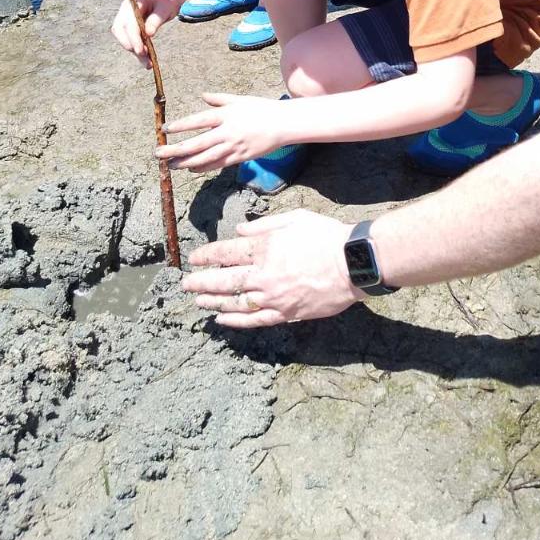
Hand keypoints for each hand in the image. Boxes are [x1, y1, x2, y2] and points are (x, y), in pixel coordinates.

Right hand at [110, 0, 180, 66]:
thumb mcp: (166, 8)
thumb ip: (156, 19)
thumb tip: (148, 34)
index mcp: (133, 0)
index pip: (128, 22)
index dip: (133, 37)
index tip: (141, 51)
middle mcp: (125, 9)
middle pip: (120, 30)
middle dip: (131, 46)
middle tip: (145, 59)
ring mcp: (126, 17)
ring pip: (124, 37)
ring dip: (134, 51)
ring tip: (148, 64)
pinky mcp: (130, 26)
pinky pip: (130, 39)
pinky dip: (137, 50)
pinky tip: (147, 61)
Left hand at [159, 92, 288, 171]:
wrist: (283, 124)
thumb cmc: (261, 109)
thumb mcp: (239, 100)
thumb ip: (219, 99)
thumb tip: (202, 96)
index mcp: (226, 115)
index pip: (198, 121)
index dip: (181, 125)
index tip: (165, 128)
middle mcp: (227, 132)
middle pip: (197, 143)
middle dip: (175, 149)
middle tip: (158, 152)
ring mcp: (233, 147)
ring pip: (204, 158)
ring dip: (185, 162)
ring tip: (169, 164)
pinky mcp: (239, 158)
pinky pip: (217, 165)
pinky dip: (202, 167)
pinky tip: (190, 169)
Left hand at [181, 210, 359, 326]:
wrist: (354, 263)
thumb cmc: (326, 236)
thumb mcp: (294, 218)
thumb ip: (263, 225)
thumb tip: (239, 230)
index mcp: (265, 248)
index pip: (227, 253)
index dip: (207, 256)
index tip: (194, 258)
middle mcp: (264, 275)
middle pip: (224, 280)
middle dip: (201, 281)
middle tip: (185, 284)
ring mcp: (274, 297)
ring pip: (235, 302)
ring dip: (213, 301)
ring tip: (197, 301)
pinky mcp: (286, 313)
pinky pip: (254, 320)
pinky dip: (235, 320)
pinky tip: (221, 318)